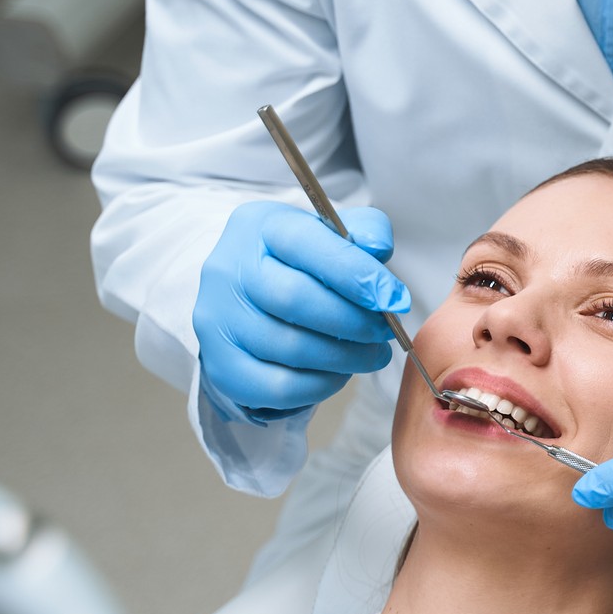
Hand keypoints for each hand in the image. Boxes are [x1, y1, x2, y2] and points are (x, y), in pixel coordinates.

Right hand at [194, 201, 407, 422]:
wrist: (253, 293)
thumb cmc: (304, 260)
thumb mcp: (333, 231)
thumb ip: (364, 229)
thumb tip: (377, 250)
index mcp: (260, 226)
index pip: (306, 244)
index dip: (356, 274)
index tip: (395, 299)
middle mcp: (228, 270)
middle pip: (294, 299)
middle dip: (353, 321)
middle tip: (385, 331)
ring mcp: (218, 319)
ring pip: (288, 347)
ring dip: (343, 357)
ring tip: (371, 354)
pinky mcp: (221, 364)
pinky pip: (275, 387)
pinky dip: (318, 385)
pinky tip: (339, 373)